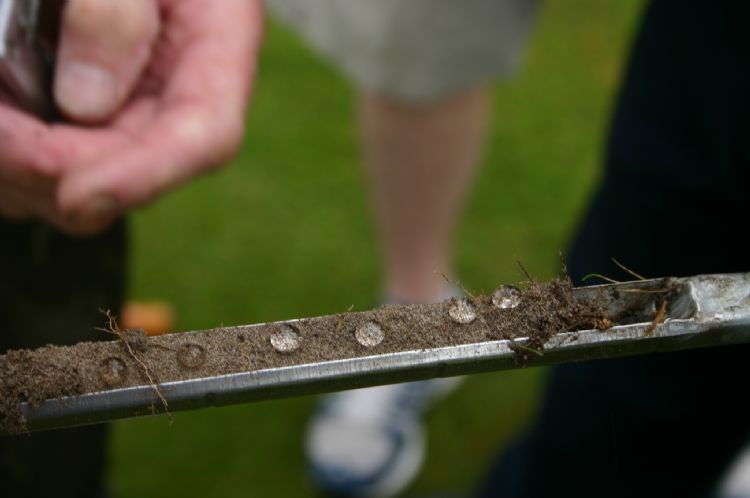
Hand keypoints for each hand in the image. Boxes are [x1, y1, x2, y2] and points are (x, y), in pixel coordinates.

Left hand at [0, 0, 262, 234]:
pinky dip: (10, 155)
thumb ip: (115, 9)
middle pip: (131, 166)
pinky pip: (49, 160)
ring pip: (83, 178)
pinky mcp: (88, 116)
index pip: (205, 133)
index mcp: (215, 49)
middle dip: (57, 168)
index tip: (78, 196)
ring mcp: (131, 110)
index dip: (146, 174)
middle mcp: (175, 93)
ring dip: (21, 170)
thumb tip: (86, 101)